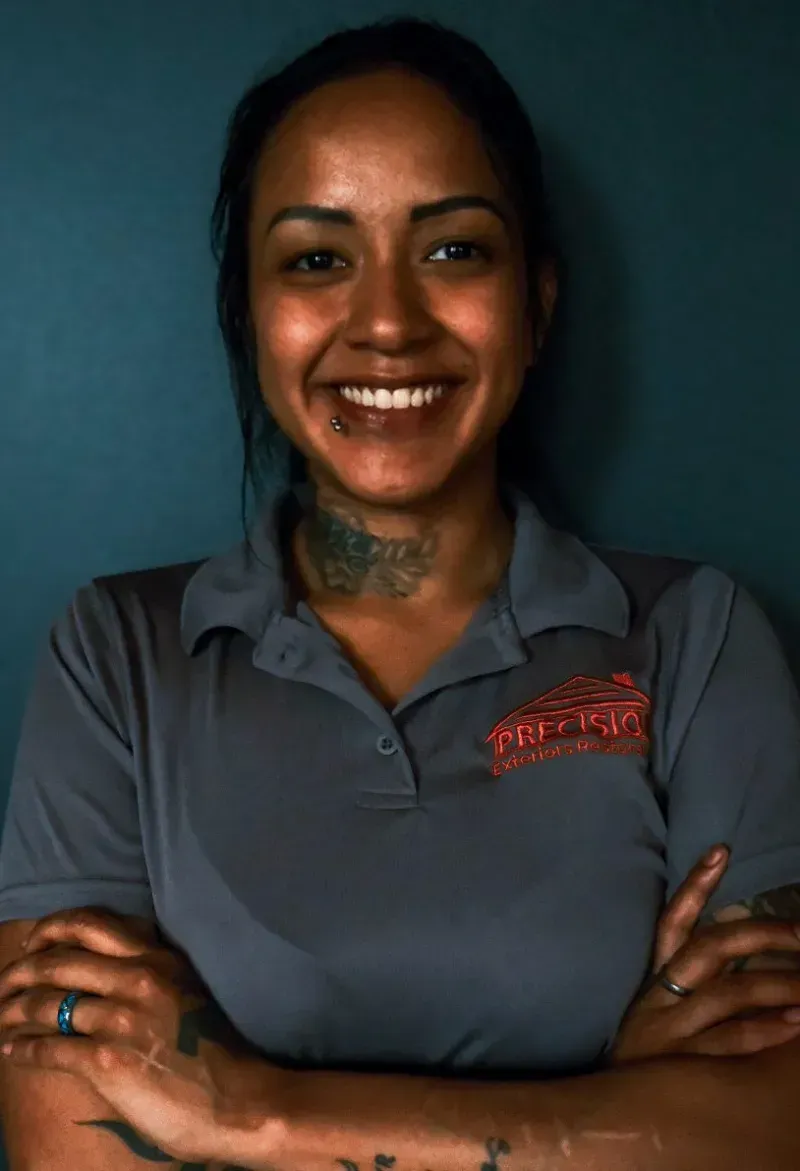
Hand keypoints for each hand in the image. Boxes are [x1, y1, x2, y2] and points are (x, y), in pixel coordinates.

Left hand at [0, 907, 278, 1164]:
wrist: (239, 1101)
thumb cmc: (217, 1052)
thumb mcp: (189, 992)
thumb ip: (154, 974)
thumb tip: (111, 967)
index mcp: (158, 959)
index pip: (92, 925)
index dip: (53, 928)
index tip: (34, 942)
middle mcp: (137, 979)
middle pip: (59, 961)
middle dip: (21, 970)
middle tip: (5, 982)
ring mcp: (121, 1019)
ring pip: (47, 1004)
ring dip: (14, 1010)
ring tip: (2, 1017)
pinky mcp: (107, 1061)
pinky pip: (49, 1049)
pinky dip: (22, 1049)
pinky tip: (11, 1051)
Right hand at [609, 846, 799, 1062]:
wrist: (609, 1111)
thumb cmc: (649, 1053)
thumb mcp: (664, 1008)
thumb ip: (698, 979)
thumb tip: (745, 944)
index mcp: (657, 976)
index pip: (674, 919)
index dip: (696, 885)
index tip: (721, 850)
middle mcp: (661, 993)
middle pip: (710, 948)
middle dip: (761, 934)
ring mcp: (671, 1027)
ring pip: (729, 993)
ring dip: (777, 985)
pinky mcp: (681, 1064)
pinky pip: (729, 1041)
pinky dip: (764, 1031)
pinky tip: (794, 1026)